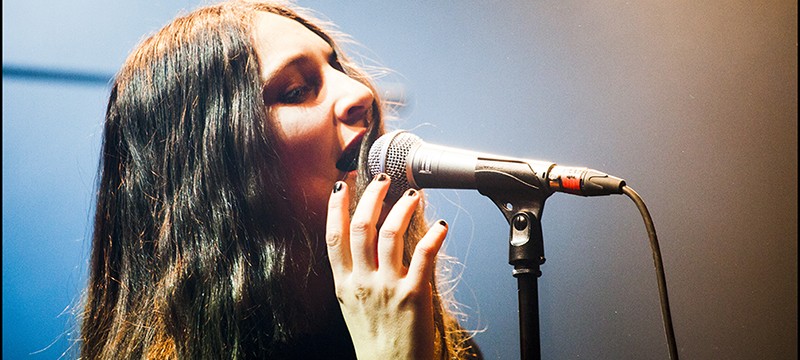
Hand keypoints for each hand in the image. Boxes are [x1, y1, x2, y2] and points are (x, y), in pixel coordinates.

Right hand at [326, 174, 446, 359]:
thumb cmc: (375, 340)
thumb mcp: (352, 306)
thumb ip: (354, 276)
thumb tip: (362, 245)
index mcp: (344, 284)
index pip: (334, 236)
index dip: (336, 207)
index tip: (343, 184)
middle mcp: (362, 282)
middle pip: (362, 227)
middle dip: (372, 197)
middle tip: (383, 179)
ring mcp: (388, 287)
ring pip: (390, 233)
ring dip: (402, 208)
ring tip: (412, 195)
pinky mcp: (414, 294)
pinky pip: (424, 255)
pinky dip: (433, 236)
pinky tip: (441, 225)